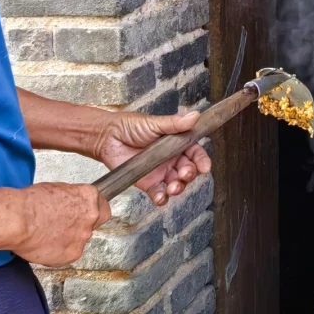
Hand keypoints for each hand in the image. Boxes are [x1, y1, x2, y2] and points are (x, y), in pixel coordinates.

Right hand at [5, 182, 110, 266]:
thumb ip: (73, 199)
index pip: (103, 207)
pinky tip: (46, 245)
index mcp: (90, 197)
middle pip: (94, 224)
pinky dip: (59, 252)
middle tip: (65, 226)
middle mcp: (91, 217)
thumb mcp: (57, 189)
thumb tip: (72, 204)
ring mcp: (83, 237)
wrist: (19, 219)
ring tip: (48, 235)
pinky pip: (69, 254)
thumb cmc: (31, 202)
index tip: (85, 215)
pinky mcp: (72, 254)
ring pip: (80, 241)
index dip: (92, 212)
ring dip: (69, 239)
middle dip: (81, 226)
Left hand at [93, 111, 211, 207]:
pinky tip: (161, 197)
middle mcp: (171, 159)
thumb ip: (175, 124)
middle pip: (188, 170)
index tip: (205, 167)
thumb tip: (194, 116)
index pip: (194, 152)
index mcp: (176, 143)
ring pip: (176, 183)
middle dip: (189, 175)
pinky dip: (162, 198)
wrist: (107, 137)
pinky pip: (159, 193)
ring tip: (173, 187)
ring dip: (179, 187)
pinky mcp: (148, 183)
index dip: (202, 160)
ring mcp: (160, 172)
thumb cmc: (131, 126)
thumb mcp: (154, 123)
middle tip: (184, 174)